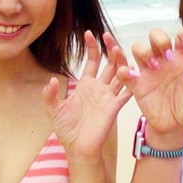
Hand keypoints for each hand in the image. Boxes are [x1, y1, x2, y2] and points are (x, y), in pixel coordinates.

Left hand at [43, 31, 131, 158]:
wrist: (78, 148)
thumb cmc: (67, 129)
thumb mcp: (53, 110)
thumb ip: (50, 95)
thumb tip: (52, 80)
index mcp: (86, 85)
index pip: (93, 61)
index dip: (92, 47)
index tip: (90, 33)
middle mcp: (100, 88)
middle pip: (109, 63)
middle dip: (110, 49)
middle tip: (109, 36)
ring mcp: (109, 96)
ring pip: (119, 74)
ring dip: (120, 62)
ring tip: (118, 49)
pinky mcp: (115, 107)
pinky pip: (126, 92)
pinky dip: (130, 82)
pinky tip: (132, 71)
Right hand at [116, 29, 182, 138]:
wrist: (174, 127)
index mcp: (181, 59)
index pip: (182, 37)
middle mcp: (164, 61)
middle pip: (156, 36)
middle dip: (160, 40)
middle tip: (167, 56)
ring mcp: (149, 71)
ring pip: (138, 48)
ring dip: (144, 52)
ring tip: (154, 67)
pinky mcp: (137, 85)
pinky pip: (124, 72)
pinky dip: (124, 70)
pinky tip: (133, 76)